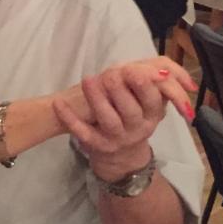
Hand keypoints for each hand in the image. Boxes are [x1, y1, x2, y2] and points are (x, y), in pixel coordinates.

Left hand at [54, 57, 195, 181]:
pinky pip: (82, 132)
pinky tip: (58, 103)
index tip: (130, 69)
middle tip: (109, 73)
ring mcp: (117, 138)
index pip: (152, 99)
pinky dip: (70, 119)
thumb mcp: (152, 102)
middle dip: (120, 89)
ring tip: (88, 79)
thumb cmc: (137, 116)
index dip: (143, 84)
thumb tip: (163, 71)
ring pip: (108, 119)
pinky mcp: (96, 144)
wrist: (124, 155)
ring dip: (98, 99)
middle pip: (131, 109)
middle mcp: (137, 128)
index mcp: (152, 114)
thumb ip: (158, 84)